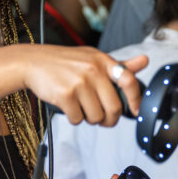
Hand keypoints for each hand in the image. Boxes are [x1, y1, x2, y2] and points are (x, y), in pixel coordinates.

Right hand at [21, 45, 147, 126]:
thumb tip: (145, 61)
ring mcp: (79, 82)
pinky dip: (74, 119)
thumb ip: (118, 65)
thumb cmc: (65, 62)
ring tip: (81, 108)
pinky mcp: (65, 94)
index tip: (135, 111)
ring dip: (90, 119)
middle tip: (103, 120)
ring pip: (96, 117)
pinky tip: (69, 108)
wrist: (32, 62)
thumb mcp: (92, 58)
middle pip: (114, 108)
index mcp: (102, 60)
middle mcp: (93, 70)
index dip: (136, 99)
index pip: (129, 80)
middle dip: (109, 119)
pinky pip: (78, 119)